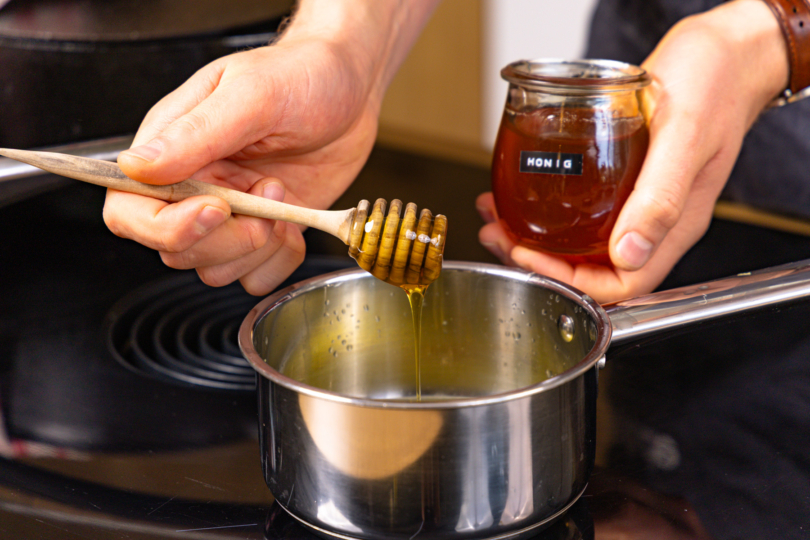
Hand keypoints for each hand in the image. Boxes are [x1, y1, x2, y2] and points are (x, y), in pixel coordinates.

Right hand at [103, 0, 437, 294]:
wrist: (351, 88)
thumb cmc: (301, 75)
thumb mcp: (252, 94)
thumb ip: (196, 132)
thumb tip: (137, 166)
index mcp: (171, 147)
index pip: (129, 210)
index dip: (166, 227)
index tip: (217, 210)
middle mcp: (194, 186)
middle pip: (175, 251)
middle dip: (227, 239)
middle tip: (267, 197)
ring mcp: (230, 214)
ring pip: (215, 270)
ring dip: (257, 248)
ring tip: (282, 198)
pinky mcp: (263, 231)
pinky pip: (256, 276)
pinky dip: (280, 260)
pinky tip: (294, 222)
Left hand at [479, 0, 788, 302]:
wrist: (724, 50)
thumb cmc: (716, 83)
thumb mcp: (686, 137)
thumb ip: (660, 198)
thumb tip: (629, 255)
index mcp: (676, 225)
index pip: (623, 283)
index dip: (571, 281)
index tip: (529, 257)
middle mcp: (655, 220)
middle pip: (593, 267)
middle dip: (540, 262)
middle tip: (499, 237)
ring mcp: (638, 200)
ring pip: (581, 241)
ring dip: (535, 238)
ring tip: (497, 218)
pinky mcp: (623, 177)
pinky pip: (582, 207)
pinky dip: (545, 207)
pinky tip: (519, 192)